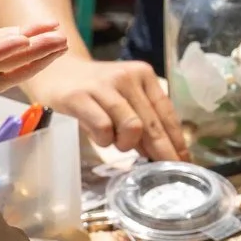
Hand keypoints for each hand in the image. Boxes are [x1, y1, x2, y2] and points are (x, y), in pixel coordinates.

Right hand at [28, 51, 188, 160]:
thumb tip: (163, 152)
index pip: (166, 112)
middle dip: (162, 151)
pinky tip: (99, 135)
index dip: (177, 140)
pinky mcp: (80, 97)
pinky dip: (105, 141)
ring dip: (127, 143)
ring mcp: (103, 86)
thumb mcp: (123, 97)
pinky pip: (104, 129)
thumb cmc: (95, 89)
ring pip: (132, 127)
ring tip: (116, 141)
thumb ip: (142, 119)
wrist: (57, 70)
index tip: (184, 160)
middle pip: (153, 123)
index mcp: (143, 75)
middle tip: (166, 171)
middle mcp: (126, 77)